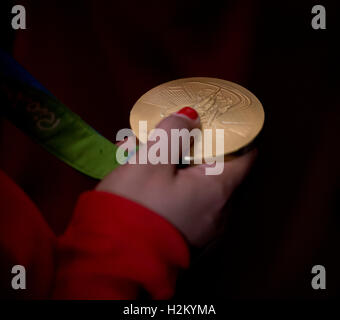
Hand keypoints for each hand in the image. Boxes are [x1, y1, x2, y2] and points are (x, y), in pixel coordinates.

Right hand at [96, 107, 255, 246]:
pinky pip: (190, 204)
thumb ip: (174, 133)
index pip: (245, 156)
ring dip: (182, 168)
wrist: (111, 261)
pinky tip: (150, 181)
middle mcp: (220, 213)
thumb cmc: (135, 205)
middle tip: (176, 136)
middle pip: (220, 171)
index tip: (217, 123)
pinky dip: (176, 188)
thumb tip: (191, 117)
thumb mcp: (150, 160)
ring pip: (201, 187)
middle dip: (198, 150)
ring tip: (153, 154)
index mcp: (218, 191)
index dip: (234, 136)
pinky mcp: (188, 238)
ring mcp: (205, 229)